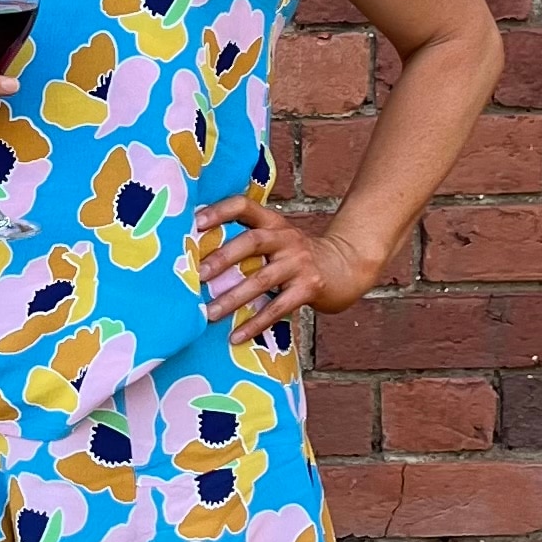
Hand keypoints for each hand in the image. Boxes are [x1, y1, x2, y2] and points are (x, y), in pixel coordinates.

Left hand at [192, 198, 377, 341]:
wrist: (346, 266)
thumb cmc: (298, 257)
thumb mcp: (278, 239)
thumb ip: (248, 242)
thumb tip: (199, 260)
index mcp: (273, 223)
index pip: (244, 206)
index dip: (219, 211)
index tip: (194, 222)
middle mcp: (286, 238)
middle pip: (252, 242)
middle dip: (222, 258)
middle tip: (197, 276)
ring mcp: (299, 262)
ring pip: (262, 279)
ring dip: (233, 297)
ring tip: (209, 313)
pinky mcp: (310, 287)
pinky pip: (278, 307)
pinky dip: (256, 323)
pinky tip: (236, 336)